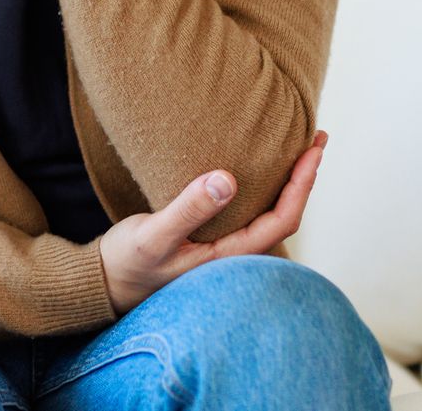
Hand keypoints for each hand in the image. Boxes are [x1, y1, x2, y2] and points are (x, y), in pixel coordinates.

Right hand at [96, 131, 327, 316]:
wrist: (105, 283)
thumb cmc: (128, 263)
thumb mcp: (153, 235)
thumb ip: (189, 209)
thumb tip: (228, 179)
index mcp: (228, 257)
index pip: (282, 220)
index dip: (303, 185)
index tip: (313, 150)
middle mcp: (233, 255)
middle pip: (284, 216)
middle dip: (304, 178)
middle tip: (316, 139)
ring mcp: (223, 249)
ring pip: (269, 214)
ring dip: (288, 182)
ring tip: (298, 149)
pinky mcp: (210, 239)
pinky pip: (250, 212)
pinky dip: (264, 187)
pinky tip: (260, 168)